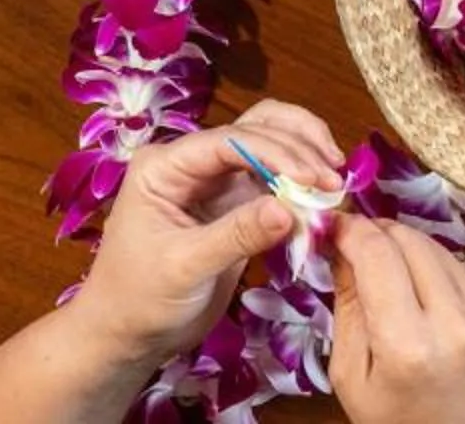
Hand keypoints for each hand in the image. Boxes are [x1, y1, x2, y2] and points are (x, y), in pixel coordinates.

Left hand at [65, 100, 347, 364]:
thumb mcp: (185, 267)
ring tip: (335, 184)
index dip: (277, 151)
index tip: (314, 176)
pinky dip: (301, 189)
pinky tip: (322, 204)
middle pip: (256, 128)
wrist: (129, 335)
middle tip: (334, 181)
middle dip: (298, 148)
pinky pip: (276, 184)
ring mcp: (217, 183)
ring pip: (270, 146)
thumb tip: (291, 208)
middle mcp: (193, 163)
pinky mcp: (237, 207)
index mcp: (166, 164)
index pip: (230, 140)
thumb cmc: (140, 299)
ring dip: (305, 157)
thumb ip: (237, 235)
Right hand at [330, 214, 464, 423]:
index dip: (348, 229)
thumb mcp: (353, 378)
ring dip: (401, 246)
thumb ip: (346, 306)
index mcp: (409, 346)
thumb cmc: (403, 423)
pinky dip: (428, 265)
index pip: (376, 253)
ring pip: (430, 243)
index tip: (330, 224)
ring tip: (383, 274)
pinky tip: (418, 293)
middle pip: (405, 238)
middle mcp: (454, 319)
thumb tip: (337, 242)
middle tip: (350, 245)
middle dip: (373, 233)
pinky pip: (453, 261)